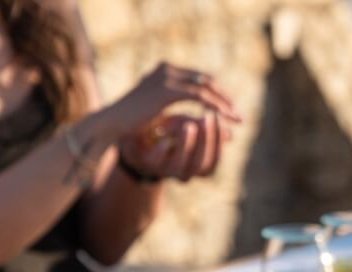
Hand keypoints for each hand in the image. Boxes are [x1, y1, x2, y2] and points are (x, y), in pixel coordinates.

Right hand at [92, 62, 240, 140]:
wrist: (113, 122)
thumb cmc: (132, 120)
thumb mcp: (157, 108)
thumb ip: (175, 103)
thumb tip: (198, 114)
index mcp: (163, 70)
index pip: (198, 77)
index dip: (217, 91)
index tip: (230, 107)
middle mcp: (166, 69)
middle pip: (206, 79)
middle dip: (225, 97)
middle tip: (238, 114)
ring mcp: (166, 77)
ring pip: (206, 87)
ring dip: (225, 103)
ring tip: (237, 119)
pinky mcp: (167, 91)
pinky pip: (200, 97)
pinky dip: (215, 107)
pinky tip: (225, 119)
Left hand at [117, 112, 226, 181]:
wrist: (134, 135)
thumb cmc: (166, 132)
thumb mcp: (188, 127)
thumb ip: (205, 130)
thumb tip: (231, 134)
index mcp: (195, 167)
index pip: (213, 161)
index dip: (218, 143)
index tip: (218, 119)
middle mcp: (183, 172)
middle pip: (201, 165)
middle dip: (206, 141)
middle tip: (207, 118)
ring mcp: (164, 170)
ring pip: (180, 165)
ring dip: (186, 145)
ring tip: (188, 125)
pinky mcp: (146, 163)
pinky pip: (156, 161)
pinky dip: (162, 150)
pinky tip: (165, 139)